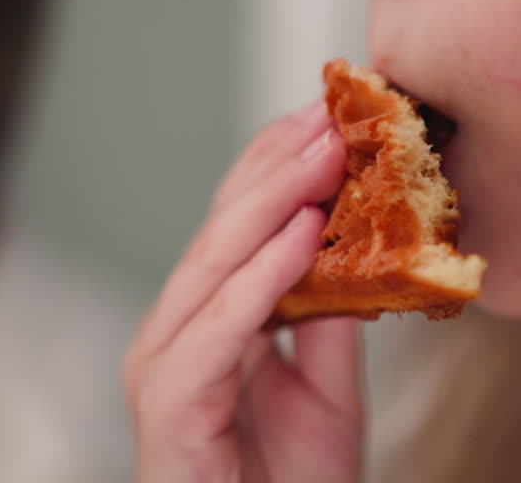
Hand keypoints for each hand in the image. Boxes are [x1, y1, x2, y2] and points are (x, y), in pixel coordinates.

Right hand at [124, 100, 361, 482]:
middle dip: (281, 165)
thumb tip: (355, 245)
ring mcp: (164, 365)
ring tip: (326, 153)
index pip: (239, 222)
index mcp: (210, 321)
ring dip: (274, 201)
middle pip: (225, 228)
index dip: (280, 165)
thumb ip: (329, 317)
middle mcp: (178, 332)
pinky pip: (218, 328)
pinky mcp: (169, 405)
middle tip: (334, 114)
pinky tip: (303, 233)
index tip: (332, 115)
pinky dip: (260, 278)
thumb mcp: (327, 387)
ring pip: (215, 263)